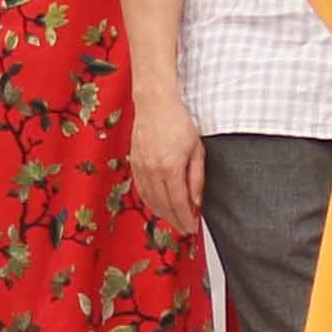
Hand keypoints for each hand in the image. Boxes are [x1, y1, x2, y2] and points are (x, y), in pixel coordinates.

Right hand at [129, 90, 206, 235]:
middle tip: (185, 228)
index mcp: (170, 167)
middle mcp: (153, 170)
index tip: (192, 227)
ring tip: (174, 220)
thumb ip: (196, 178)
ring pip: (150, 200)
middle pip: (164, 205)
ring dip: (162, 214)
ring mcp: (141, 168)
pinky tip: (159, 206)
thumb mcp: (197, 149)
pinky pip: (141, 190)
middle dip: (175, 220)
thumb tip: (196, 202)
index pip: (179, 203)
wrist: (155, 104)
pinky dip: (150, 202)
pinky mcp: (134, 164)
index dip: (186, 218)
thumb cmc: (178, 121)